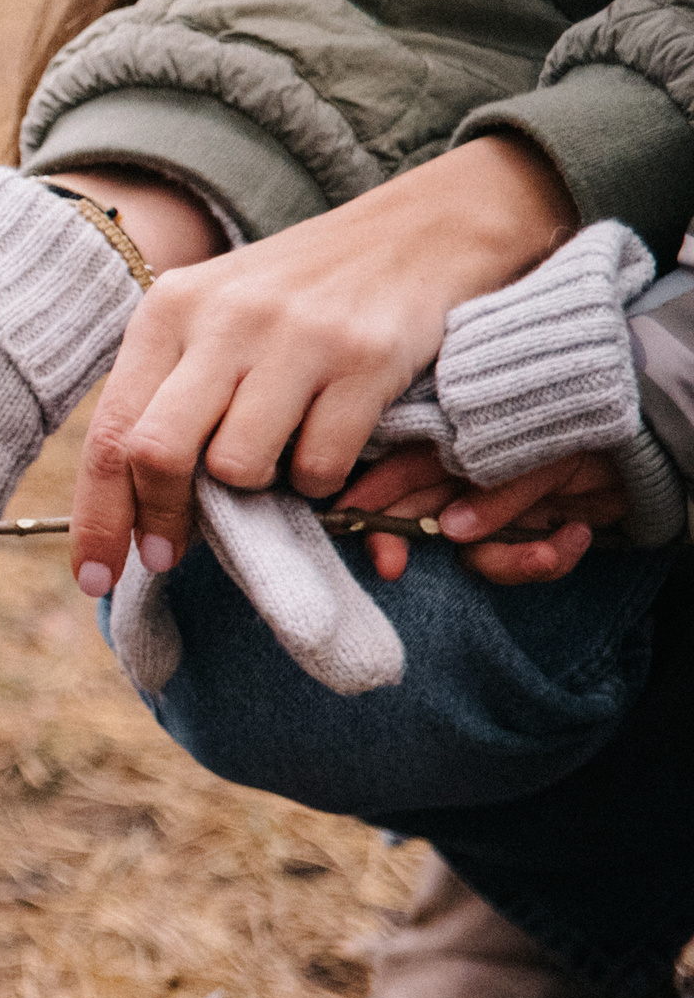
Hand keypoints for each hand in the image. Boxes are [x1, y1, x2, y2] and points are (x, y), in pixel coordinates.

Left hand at [68, 135, 576, 595]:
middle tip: (175, 552)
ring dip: (256, 492)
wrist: (423, 230)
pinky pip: (318, 466)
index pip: (110, 431)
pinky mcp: (363, 359)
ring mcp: (293, 337)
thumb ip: (171, 395)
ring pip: (238, 468)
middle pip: (157, 454)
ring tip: (277, 463)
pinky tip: (329, 446)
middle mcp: (221, 318)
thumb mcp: (217, 319)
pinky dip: (319, 482)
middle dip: (162, 518)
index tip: (96, 576)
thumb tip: (133, 504)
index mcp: (168, 312)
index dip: (99, 515)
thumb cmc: (302, 294)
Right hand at [339, 443, 615, 584]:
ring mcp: (492, 512)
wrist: (649, 448)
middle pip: (414, 518)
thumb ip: (497, 491)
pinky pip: (517, 563)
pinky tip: (578, 535)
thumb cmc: (587, 428)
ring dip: (508, 560)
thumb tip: (449, 530)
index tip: (348, 524)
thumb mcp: (545, 453)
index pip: (398, 471)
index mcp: (458, 445)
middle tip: (392, 568)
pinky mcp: (524, 536)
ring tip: (552, 549)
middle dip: (403, 544)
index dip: (367, 497)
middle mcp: (465, 481)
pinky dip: (550, 559)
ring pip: (469, 552)